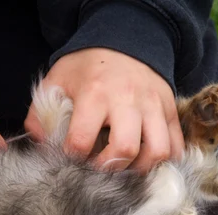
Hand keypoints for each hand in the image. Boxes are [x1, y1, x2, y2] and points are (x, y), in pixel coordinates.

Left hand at [24, 48, 183, 173]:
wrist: (125, 41)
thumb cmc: (87, 69)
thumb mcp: (56, 82)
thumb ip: (41, 115)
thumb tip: (41, 146)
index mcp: (94, 94)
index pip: (81, 141)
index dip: (73, 158)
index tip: (72, 160)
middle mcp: (127, 100)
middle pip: (125, 149)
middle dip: (110, 169)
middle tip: (101, 169)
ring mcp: (154, 106)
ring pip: (158, 151)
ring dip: (140, 168)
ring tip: (126, 167)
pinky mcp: (170, 111)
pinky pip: (176, 146)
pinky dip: (164, 162)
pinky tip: (147, 161)